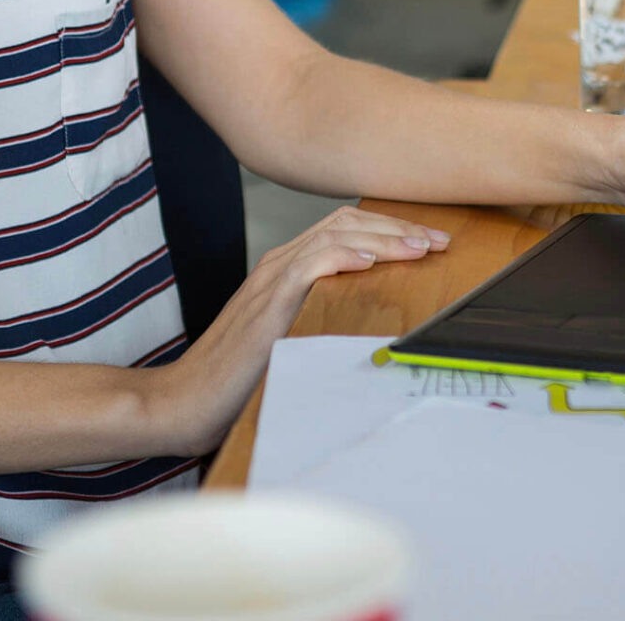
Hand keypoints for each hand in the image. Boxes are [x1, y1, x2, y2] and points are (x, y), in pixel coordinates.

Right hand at [146, 206, 448, 456]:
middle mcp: (279, 264)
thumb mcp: (290, 338)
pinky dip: (343, 257)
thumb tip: (374, 322)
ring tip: (419, 247)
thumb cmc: (236, 378)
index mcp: (286, 269)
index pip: (345, 230)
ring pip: (335, 236)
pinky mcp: (266, 304)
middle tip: (439, 240)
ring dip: (383, 238)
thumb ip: (321, 317)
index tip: (429, 243)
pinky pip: (309, 265)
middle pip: (347, 223)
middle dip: (399, 228)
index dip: (391, 231)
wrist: (186, 400)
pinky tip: (371, 261)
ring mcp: (271, 280)